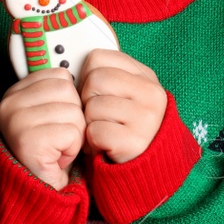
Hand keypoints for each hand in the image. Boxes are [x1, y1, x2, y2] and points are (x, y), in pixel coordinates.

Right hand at [0, 67, 86, 189]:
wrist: (37, 192)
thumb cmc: (48, 153)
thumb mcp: (49, 114)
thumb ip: (56, 92)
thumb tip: (83, 71)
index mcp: (14, 92)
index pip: (60, 76)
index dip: (68, 101)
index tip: (54, 121)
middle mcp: (10, 104)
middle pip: (69, 92)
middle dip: (74, 118)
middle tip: (58, 138)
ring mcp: (16, 121)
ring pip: (74, 112)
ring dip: (74, 135)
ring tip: (57, 148)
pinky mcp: (28, 141)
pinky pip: (72, 133)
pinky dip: (72, 149)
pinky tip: (57, 157)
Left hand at [78, 48, 167, 163]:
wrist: (145, 165)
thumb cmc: (126, 127)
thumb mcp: (126, 94)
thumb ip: (108, 76)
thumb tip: (72, 71)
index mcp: (146, 77)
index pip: (98, 58)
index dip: (88, 76)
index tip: (97, 93)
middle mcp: (151, 94)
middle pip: (94, 80)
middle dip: (87, 100)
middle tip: (99, 116)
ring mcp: (146, 118)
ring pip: (93, 106)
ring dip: (89, 123)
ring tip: (103, 131)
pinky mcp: (135, 142)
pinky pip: (95, 131)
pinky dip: (93, 141)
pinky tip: (105, 145)